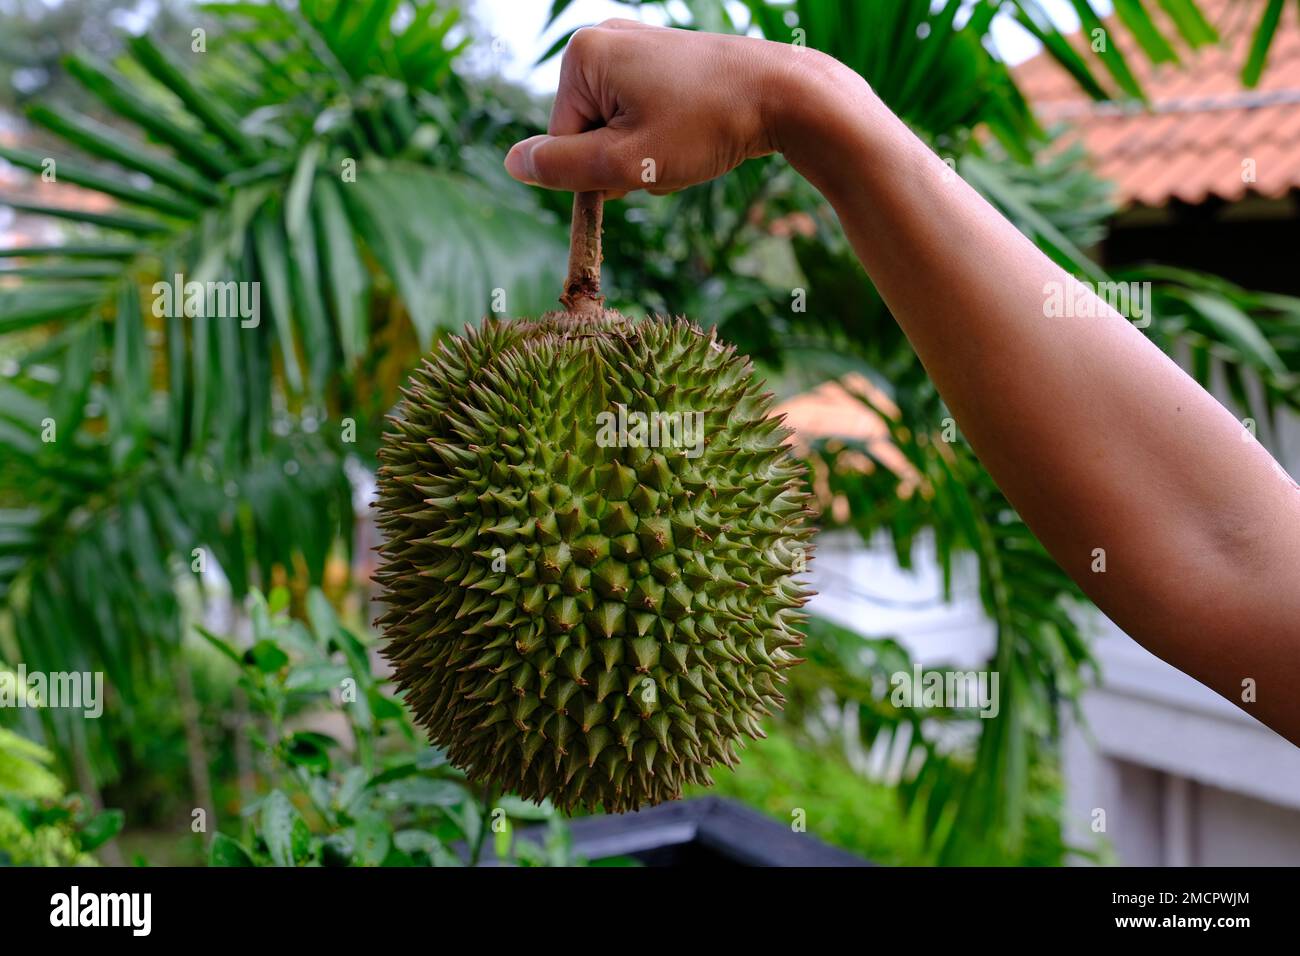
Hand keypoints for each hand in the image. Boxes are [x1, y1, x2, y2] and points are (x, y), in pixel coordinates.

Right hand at [504, 19, 831, 196]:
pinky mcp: (662, 60)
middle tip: (670, 155)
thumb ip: (562, 168)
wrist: (784, 95)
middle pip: (588, 134)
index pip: (561, 143)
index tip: (641, 168)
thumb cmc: (706, 126)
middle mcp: (603, 39)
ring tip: (688, 144)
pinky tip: (696, 133)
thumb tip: (511, 164)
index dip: (598, 173)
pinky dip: (664, 138)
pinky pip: (643, 117)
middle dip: (623, 161)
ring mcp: (634, 47)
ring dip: (646, 156)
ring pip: (619, 131)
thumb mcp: (625, 163)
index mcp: (583, 55)